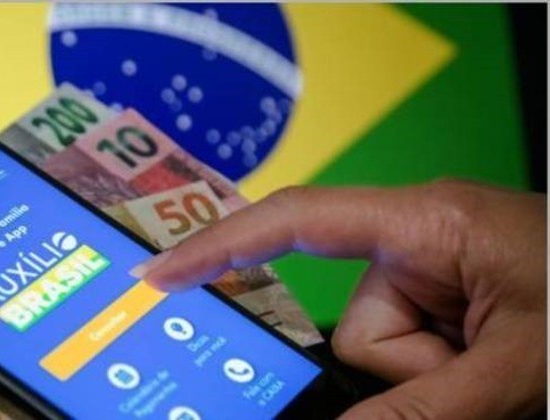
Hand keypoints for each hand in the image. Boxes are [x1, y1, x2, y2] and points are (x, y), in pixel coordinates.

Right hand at [132, 180, 545, 418]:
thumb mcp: (514, 366)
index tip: (161, 274)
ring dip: (435, 383)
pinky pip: (412, 358)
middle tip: (477, 374)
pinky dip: (443, 379)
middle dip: (405, 371)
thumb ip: (419, 410)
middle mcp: (418, 242)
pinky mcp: (445, 303)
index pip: (296, 222)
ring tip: (501, 370)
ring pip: (385, 355)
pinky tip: (490, 371)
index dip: (220, 246)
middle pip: (355, 326)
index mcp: (427, 224)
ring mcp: (432, 275)